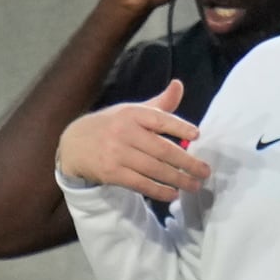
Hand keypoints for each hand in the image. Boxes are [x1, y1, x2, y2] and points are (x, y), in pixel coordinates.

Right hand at [58, 81, 209, 203]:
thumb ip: (159, 104)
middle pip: (161, 149)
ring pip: (154, 169)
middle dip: (186, 162)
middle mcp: (124, 132)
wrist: (74, 144)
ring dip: (177, 179)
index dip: (178, 126)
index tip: (196, 135)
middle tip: (205, 171)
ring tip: (195, 185)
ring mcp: (117, 153)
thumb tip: (179, 85)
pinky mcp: (112, 173)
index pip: (158, 119)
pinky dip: (159, 191)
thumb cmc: (111, 126)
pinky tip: (173, 194)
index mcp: (131, 114)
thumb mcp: (131, 111)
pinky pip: (140, 184)